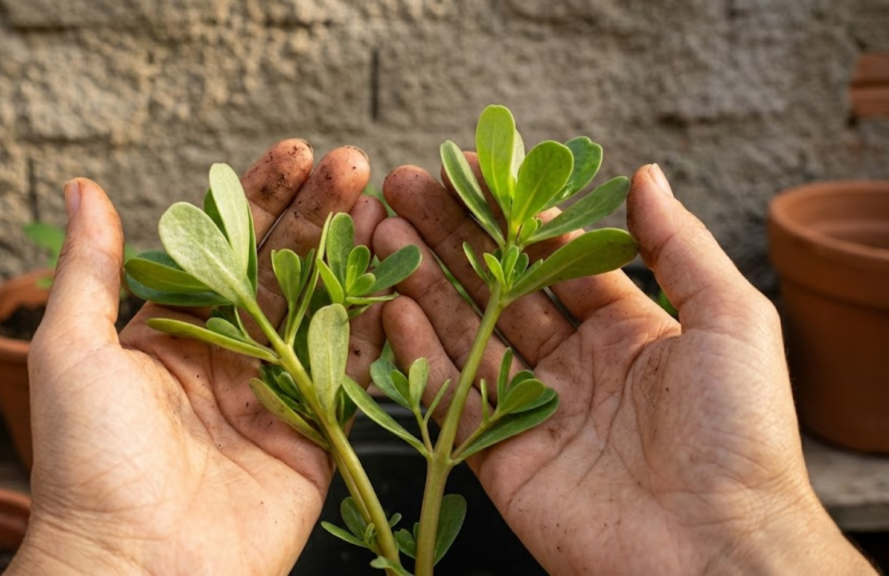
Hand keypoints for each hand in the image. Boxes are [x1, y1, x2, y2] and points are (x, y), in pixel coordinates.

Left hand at [8, 142, 385, 574]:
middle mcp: (230, 358)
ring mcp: (276, 396)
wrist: (136, 568)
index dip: (260, 196)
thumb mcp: (73, 351)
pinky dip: (378, 328)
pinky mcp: (315, 438)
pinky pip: (353, 375)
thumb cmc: (88, 463)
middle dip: (318, 213)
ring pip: (325, 311)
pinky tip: (398, 279)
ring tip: (381, 205)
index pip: (225, 245)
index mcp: (174, 332)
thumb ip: (91, 269)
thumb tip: (84, 189)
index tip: (293, 152)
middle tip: (353, 163)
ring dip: (353, 257)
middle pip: (283, 269)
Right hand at [375, 162, 873, 573]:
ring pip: (467, 334)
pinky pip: (451, 399)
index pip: (553, 254)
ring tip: (383, 232)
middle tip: (403, 188)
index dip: (508, 213)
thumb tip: (644, 175)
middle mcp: (575, 365)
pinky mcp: (502, 459)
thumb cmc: (741, 436)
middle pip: (499, 286)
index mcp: (627, 329)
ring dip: (423, 282)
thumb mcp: (730, 321)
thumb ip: (679, 246)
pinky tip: (391, 308)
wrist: (717, 551)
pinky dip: (419, 355)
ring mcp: (535, 411)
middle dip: (451, 235)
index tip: (466, 170)